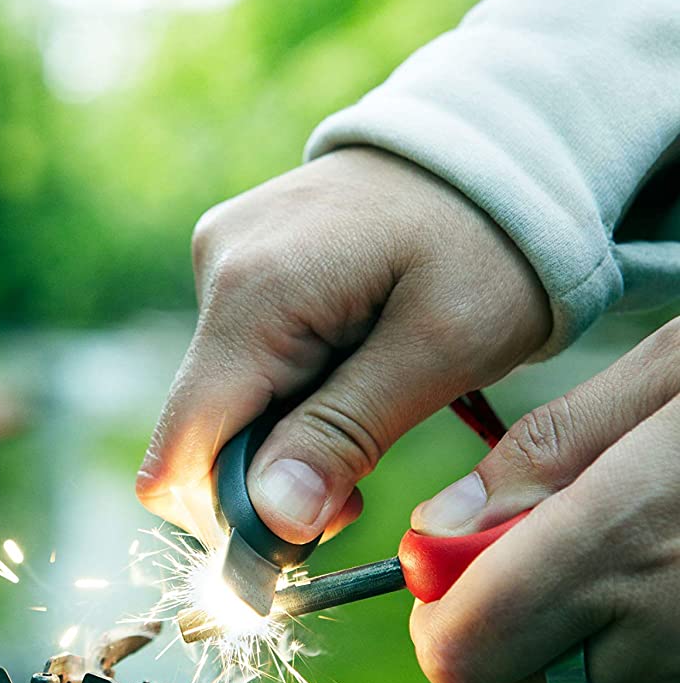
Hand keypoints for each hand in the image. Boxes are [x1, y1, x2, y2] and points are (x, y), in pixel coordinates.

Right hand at [137, 148, 549, 545]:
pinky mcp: (240, 259)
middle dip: (269, 480)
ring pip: (221, 401)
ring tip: (371, 407)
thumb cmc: (488, 245)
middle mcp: (217, 266)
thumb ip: (346, 432)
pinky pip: (240, 358)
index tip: (310, 535)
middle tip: (359, 483)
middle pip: (198, 431)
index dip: (230, 516)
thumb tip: (270, 521)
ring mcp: (223, 257)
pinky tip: (351, 367)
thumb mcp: (439, 349)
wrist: (499, 147)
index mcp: (255, 291)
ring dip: (285, 436)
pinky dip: (288, 390)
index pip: (184, 447)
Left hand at [409, 318, 679, 682]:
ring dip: (554, 657)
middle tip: (522, 561)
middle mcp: (662, 637)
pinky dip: (623, 675)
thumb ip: (545, 450)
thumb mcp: (672, 374)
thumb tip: (439, 526)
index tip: (452, 561)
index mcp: (624, 541)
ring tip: (612, 567)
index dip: (436, 613)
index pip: (465, 647)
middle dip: (486, 635)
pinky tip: (661, 600)